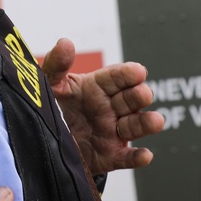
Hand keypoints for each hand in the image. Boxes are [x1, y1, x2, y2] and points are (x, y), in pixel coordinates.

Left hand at [42, 38, 163, 174]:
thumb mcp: (49, 85)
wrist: (44, 141)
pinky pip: (127, 157)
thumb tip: (65, 43)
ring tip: (156, 121)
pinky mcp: (110, 156)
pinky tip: (145, 155)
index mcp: (97, 87)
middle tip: (143, 94)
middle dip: (139, 96)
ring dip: (147, 123)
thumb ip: (56, 65)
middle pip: (130, 99)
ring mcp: (112, 132)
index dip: (127, 74)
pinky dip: (138, 157)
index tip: (137, 71)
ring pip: (135, 126)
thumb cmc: (51, 107)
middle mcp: (109, 108)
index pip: (116, 77)